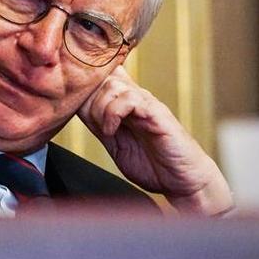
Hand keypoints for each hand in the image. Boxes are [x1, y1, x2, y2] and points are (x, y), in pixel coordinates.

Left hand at [78, 65, 232, 214]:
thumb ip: (99, 124)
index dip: (83, 88)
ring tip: (105, 130)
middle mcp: (136, 99)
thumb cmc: (153, 163)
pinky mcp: (157, 114)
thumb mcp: (115, 143)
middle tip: (93, 125)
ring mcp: (147, 105)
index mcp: (124, 105)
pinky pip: (131, 99)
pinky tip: (112, 130)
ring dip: (100, 108)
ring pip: (113, 86)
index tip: (74, 105)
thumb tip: (76, 107)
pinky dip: (114, 113)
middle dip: (88, 101)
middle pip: (102, 79)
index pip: (101, 78)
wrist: (183, 180)